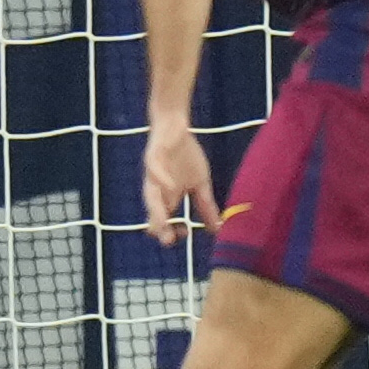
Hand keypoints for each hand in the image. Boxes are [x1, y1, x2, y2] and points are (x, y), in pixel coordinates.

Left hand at [139, 118, 217, 248]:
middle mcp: (158, 190)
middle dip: (160, 229)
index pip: (164, 222)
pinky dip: (162, 178)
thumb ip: (206, 205)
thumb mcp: (200, 183)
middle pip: (153, 215)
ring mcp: (154, 175)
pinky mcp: (153, 158)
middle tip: (169, 240)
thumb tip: (218, 228)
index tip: (186, 234)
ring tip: (162, 223)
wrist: (175, 128)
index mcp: (168, 198)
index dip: (171, 232)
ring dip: (156, 211)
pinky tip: (170, 186)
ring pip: (150, 196)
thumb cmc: (185, 156)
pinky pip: (155, 169)